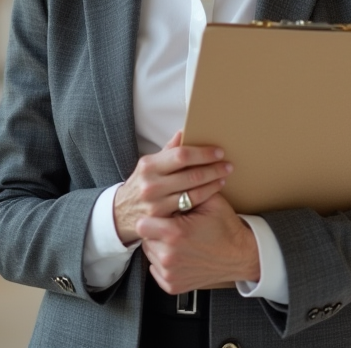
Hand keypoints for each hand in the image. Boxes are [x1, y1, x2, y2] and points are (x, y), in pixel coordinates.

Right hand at [113, 131, 231, 243]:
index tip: (218, 151)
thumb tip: (184, 132)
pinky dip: (205, 196)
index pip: (181, 155)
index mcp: (149, 165)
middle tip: (228, 165)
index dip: (202, 153)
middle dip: (213, 168)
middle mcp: (151, 184)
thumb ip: (168, 150)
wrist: (123, 212)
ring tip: (223, 176)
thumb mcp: (150, 165)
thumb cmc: (142, 183)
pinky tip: (214, 190)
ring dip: (213, 183)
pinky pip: (190, 206)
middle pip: (191, 175)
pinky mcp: (163, 219)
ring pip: (193, 192)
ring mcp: (156, 204)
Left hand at [137, 194, 260, 294]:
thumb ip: (187, 190)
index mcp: (174, 234)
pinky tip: (180, 255)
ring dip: (159, 246)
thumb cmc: (226, 229)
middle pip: (145, 238)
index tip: (161, 217)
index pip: (142, 224)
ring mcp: (170, 273)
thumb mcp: (210, 201)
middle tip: (173, 228)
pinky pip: (156, 269)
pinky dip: (164, 263)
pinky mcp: (172, 285)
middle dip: (156, 231)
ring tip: (179, 241)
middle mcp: (169, 256)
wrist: (240, 256)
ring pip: (150, 253)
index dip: (151, 218)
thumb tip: (169, 179)